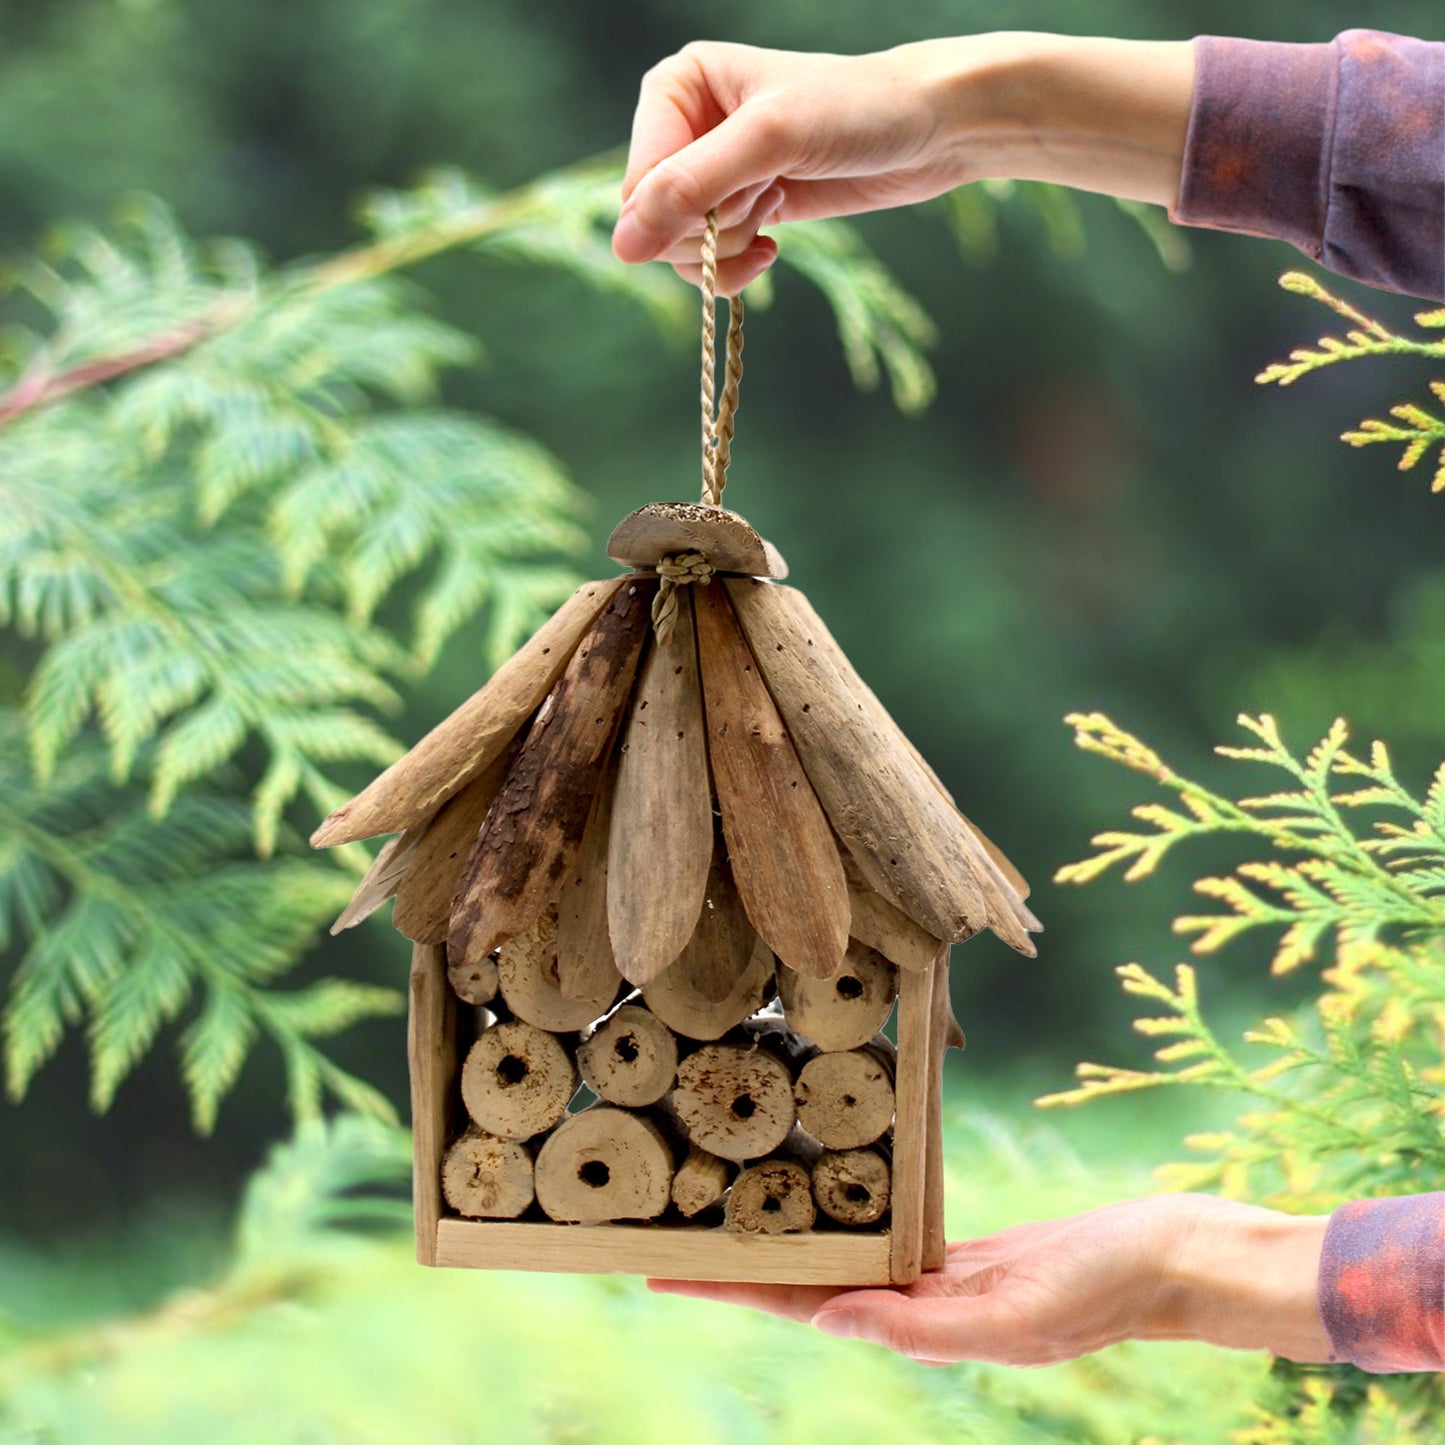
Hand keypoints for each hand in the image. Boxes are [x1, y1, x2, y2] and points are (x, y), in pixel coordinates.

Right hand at [612, 35, 1194, 294]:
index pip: (639, 180)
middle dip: (709, 229)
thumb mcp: (771, 140)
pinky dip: (739, 266)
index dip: (677, 212)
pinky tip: (775, 246)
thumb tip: (622, 245)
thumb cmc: (856, 112)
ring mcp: (715, 172)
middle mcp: (687, 127)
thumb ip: (693, 187)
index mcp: (678, 87)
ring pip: (682, 246)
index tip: (738, 201)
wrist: (928, 131)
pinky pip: (711, 260)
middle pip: (655, 219)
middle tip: (762, 203)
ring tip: (774, 215)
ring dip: (728, 248)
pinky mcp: (744, 206)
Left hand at [649, 1193, 1331, 1365]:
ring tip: (726, 1210)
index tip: (662, 1271)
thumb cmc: (1110, 1284)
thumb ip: (926, 1323)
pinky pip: (884, 1231)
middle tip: (668, 1232)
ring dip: (783, 1238)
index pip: (803, 1305)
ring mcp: (940, 1278)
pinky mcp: (963, 1248)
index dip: (732, 1289)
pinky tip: (820, 1196)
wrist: (1175, 1258)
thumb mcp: (1019, 1311)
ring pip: (840, 1253)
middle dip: (737, 1263)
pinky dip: (842, 1215)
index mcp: (923, 1326)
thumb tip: (831, 1318)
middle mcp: (918, 1305)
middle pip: (806, 1280)